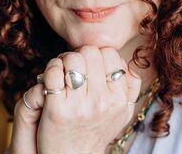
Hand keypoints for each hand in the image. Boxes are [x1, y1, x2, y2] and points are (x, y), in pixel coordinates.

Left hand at [7, 45, 141, 153]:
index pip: (109, 54)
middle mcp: (101, 101)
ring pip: (72, 58)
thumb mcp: (122, 112)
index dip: (98, 54)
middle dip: (80, 54)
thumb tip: (128, 63)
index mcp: (118, 98)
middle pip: (90, 52)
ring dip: (64, 59)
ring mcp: (78, 105)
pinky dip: (51, 68)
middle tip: (75, 64)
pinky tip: (52, 76)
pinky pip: (53, 72)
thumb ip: (131, 86)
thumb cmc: (97, 130)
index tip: (91, 64)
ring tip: (63, 69)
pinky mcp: (56, 109)